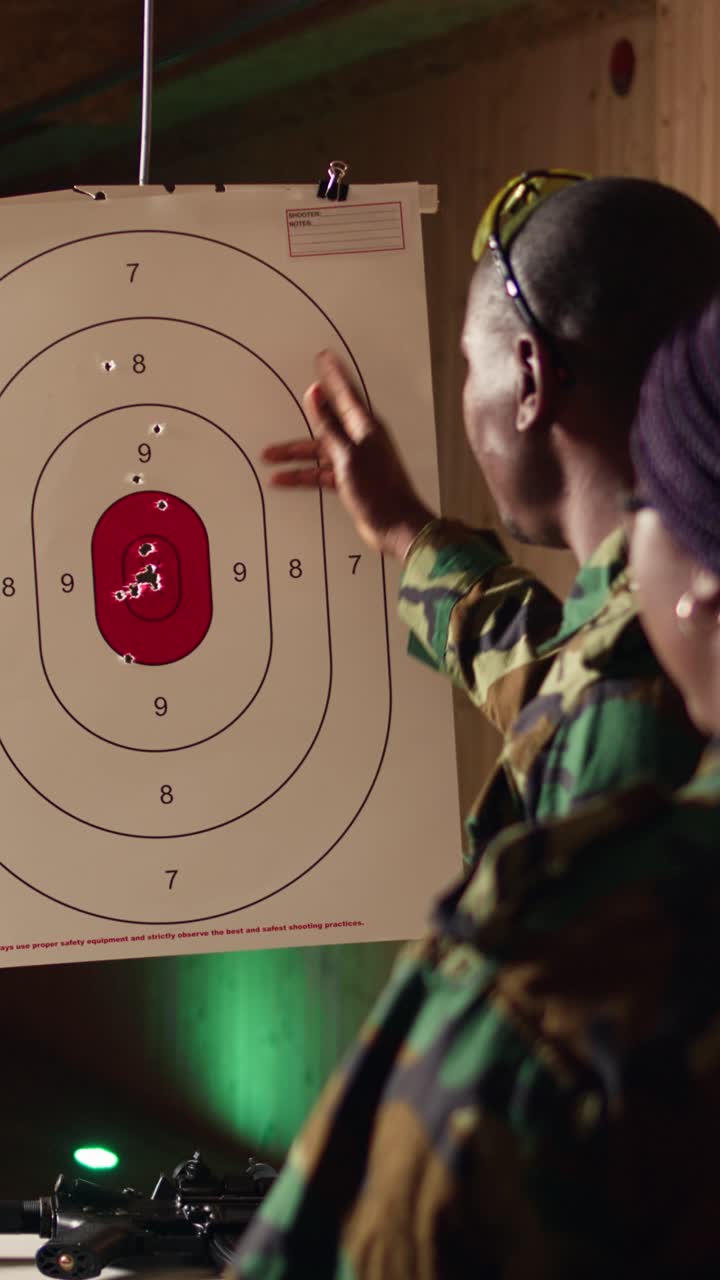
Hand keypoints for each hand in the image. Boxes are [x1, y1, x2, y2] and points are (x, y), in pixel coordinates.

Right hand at [262, 350, 435, 558]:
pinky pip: (320, 472)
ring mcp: (354, 460)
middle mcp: (361, 440)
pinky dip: (303, 475)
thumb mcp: (347, 455)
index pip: (345, 393)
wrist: (395, 526)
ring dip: (294, 454)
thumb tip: (314, 393)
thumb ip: (328, 425)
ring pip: (319, 450)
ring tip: (268, 455)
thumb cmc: (378, 490)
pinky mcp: (349, 480)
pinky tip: (282, 480)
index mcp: (365, 427)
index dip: (332, 375)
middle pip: (327, 421)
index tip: (323, 356)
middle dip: (307, 414)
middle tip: (294, 392)